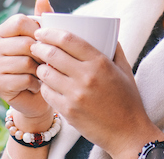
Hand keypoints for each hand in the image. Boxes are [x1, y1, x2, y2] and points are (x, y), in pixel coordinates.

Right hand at [0, 0, 55, 130]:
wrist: (38, 96)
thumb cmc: (41, 64)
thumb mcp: (44, 39)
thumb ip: (43, 18)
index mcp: (2, 32)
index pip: (20, 21)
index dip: (38, 30)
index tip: (45, 41)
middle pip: (25, 43)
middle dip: (42, 54)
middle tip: (46, 62)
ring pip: (26, 62)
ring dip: (40, 70)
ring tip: (42, 74)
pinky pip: (24, 79)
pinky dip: (36, 84)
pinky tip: (36, 86)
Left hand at [31, 27, 163, 157]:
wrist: (128, 133)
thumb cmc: (127, 100)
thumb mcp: (125, 70)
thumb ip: (115, 49)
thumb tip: (106, 31)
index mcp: (100, 63)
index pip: (68, 39)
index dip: (50, 32)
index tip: (42, 31)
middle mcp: (86, 77)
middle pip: (52, 53)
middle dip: (39, 46)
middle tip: (35, 45)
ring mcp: (75, 95)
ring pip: (45, 73)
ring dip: (40, 67)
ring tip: (41, 65)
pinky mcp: (68, 111)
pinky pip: (47, 93)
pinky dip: (44, 86)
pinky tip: (47, 84)